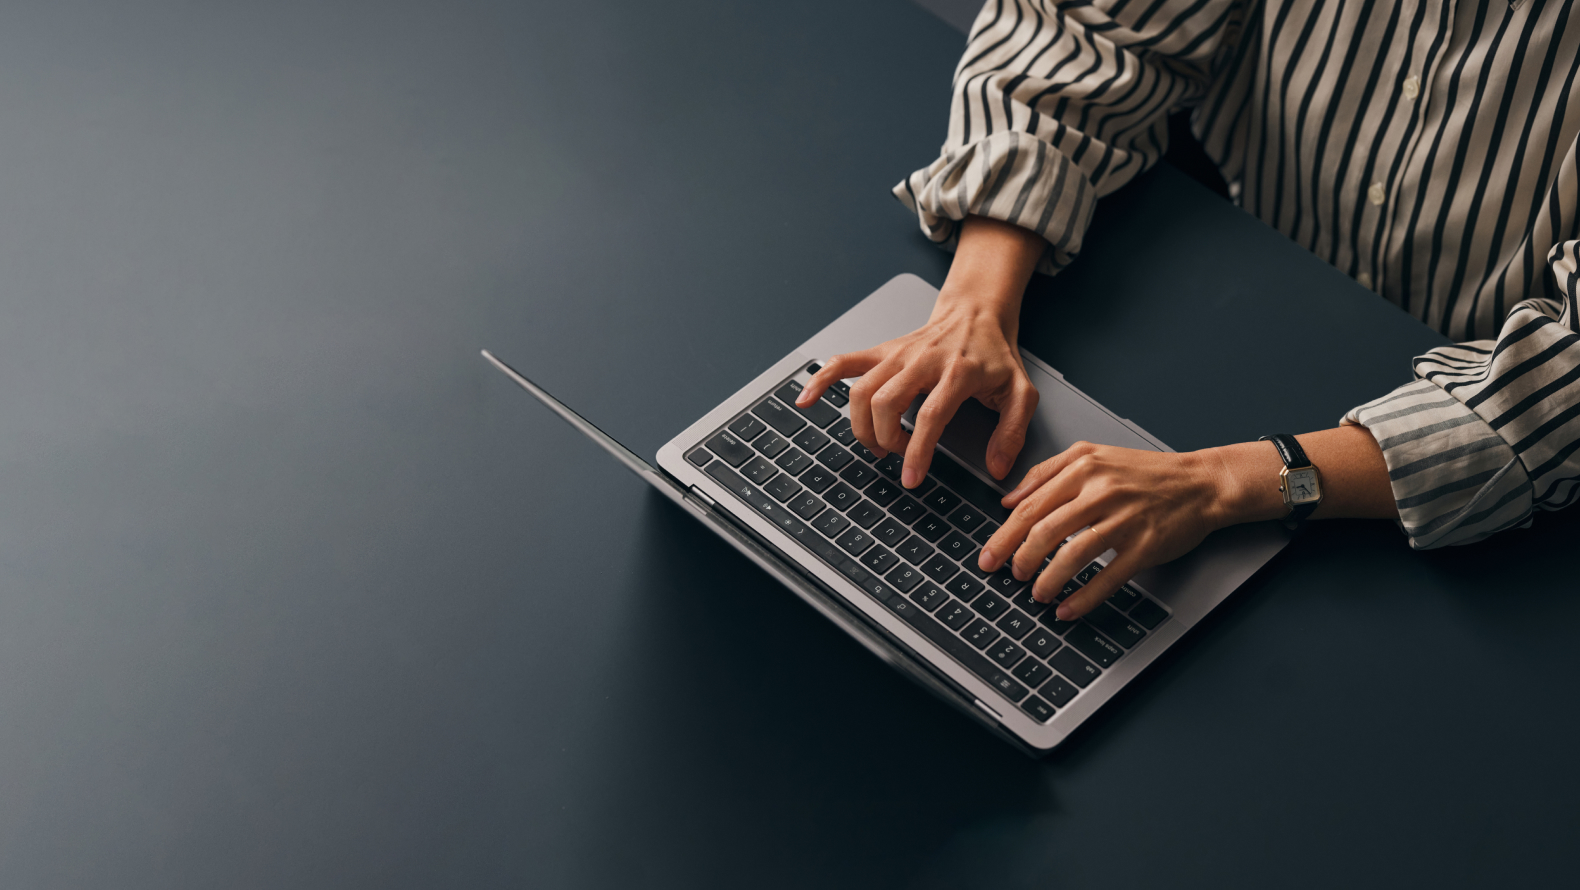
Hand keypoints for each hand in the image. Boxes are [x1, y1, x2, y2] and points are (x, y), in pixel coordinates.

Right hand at [796, 216, 1047, 485]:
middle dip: (886, 439)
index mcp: (957, 371)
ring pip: (862, 391)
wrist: (977, 313)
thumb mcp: (1021, 393)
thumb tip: (996, 467)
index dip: (918, 450)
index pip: (930, 415)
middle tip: (899, 457)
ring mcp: (897, 354)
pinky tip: (806, 400)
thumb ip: (1012, 432)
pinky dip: (820, 381)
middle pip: (887, 403)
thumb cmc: (994, 356)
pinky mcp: (882, 351)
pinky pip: (843, 363)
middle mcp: (922, 360)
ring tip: (878, 444)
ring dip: (862, 425)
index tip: (911, 477)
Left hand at [977, 426, 1398, 619]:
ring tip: (1036, 593)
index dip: (1004, 536)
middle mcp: (1101, 492)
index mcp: (1083, 468)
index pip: (1030, 506)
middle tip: (1011, 576)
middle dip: (1020, 559)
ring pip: (1072, 555)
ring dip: (1047, 580)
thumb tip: (1008, 500)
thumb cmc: (1145, 472)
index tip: (988, 556)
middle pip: (1044, 530)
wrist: (1200, 483)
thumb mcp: (1092, 455)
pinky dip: (1082, 597)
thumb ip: (1046, 472)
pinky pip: (1107, 577)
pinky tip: (1066, 609)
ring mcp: (1124, 520)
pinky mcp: (1145, 546)